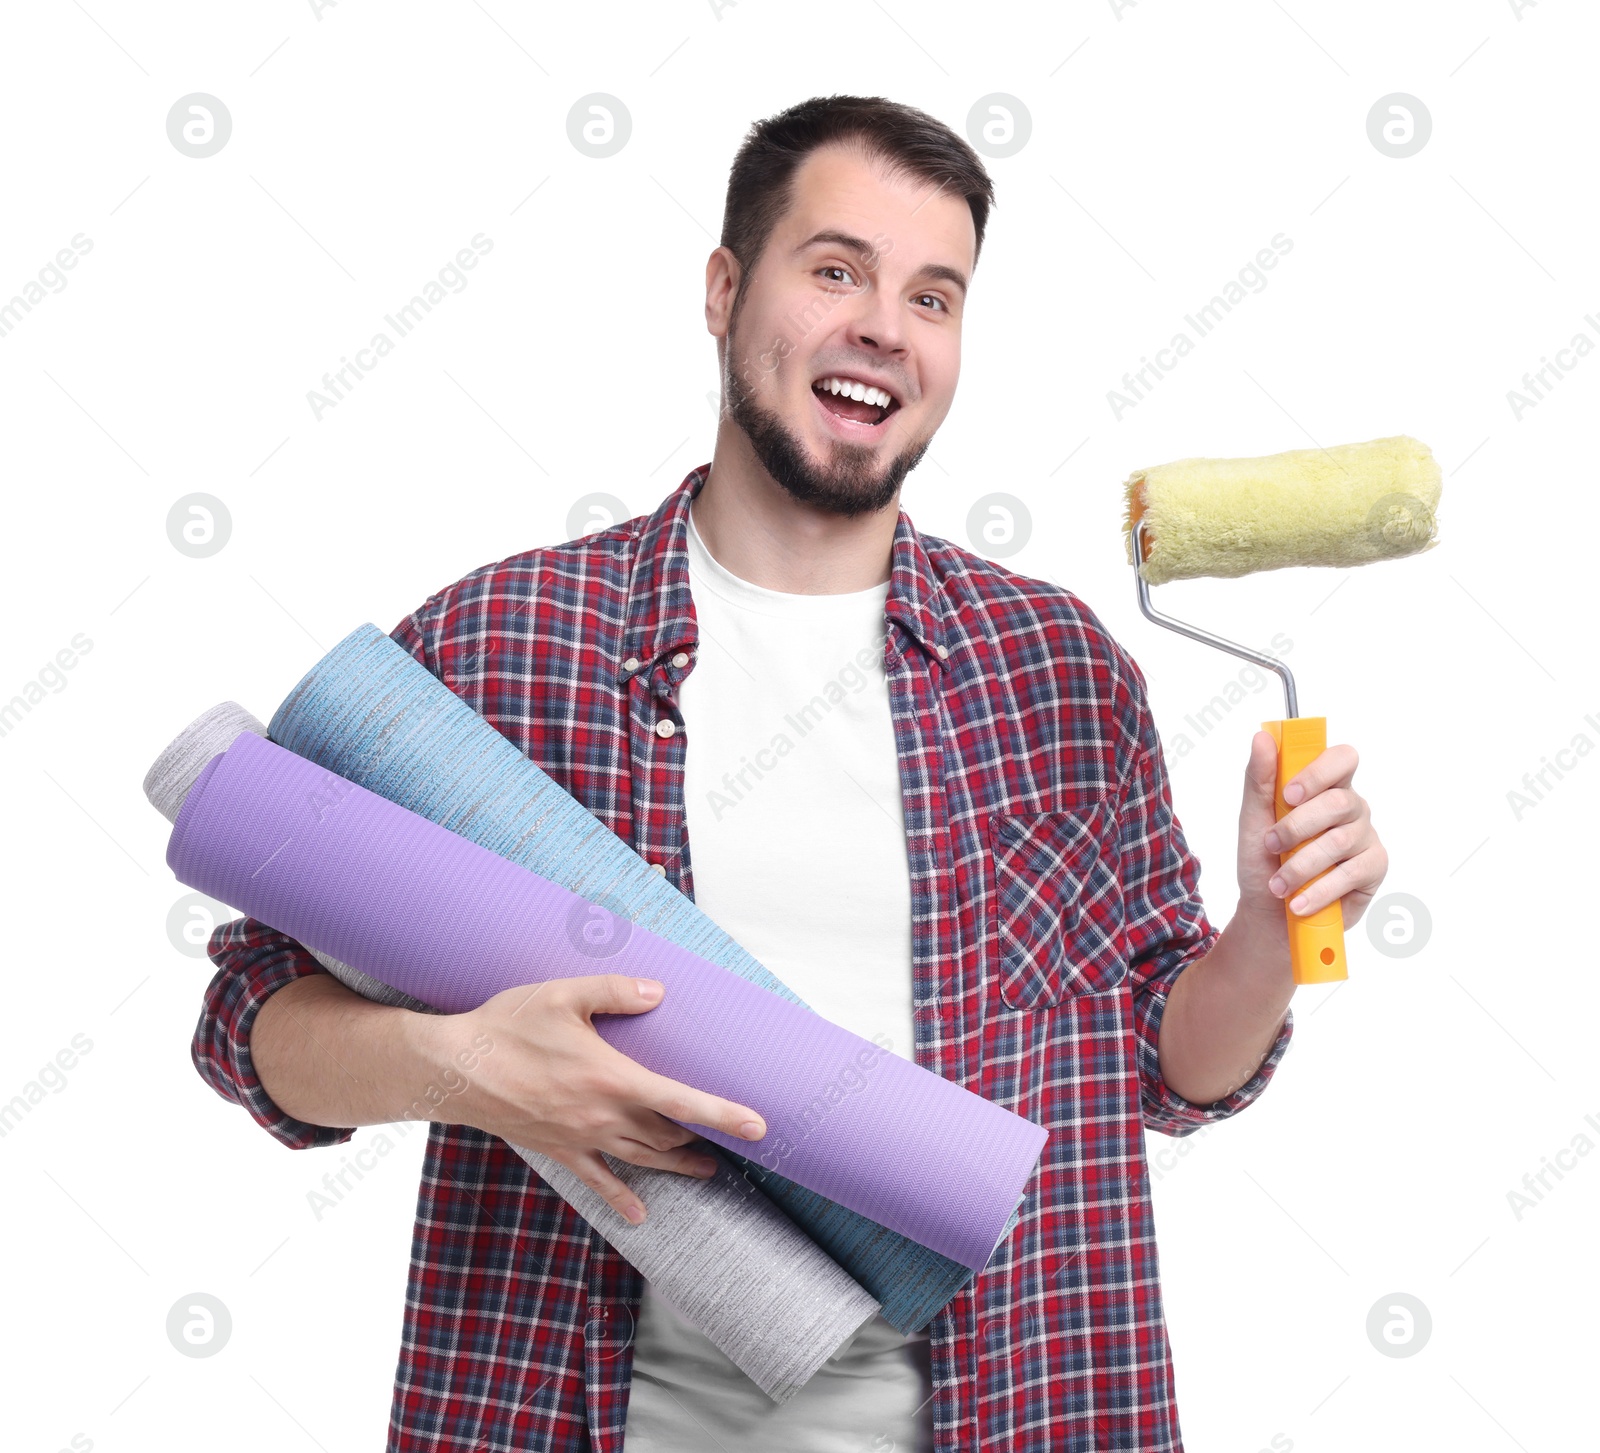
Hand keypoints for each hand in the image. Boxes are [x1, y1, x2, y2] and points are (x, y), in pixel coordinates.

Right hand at [418, 974, 767, 1225]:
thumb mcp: (563, 995)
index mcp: (612, 1078)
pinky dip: (622, 1198)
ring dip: (679, 1166)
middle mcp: (602, 1115)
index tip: (759, 1127)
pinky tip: (640, 1213)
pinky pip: (597, 1181)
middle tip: (737, 1141)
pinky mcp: (558, 1149)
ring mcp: (580, 1138)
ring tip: (709, 1170)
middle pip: (668, 1136)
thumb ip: (615, 990)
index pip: (681, 1101)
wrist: (453, 1069)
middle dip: (705, 1139)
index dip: (723, 1114)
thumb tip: (658, 992)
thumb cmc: (508, 1025)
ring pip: (643, 1159)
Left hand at [1238, 732, 1388, 931]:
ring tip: (1278, 884)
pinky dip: (1319, 890)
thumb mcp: (1253, 820)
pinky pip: (1352, 874)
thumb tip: (1262, 737)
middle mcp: (1351, 807)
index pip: (1342, 758)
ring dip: (1300, 866)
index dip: (1319, 772)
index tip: (1289, 795)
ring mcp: (1365, 837)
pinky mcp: (1374, 868)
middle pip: (1339, 802)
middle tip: (1271, 846)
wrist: (1269, 913)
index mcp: (1325, 787)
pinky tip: (1299, 901)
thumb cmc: (1263, 862)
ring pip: (1340, 841)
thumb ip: (1260, 779)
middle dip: (1297, 827)